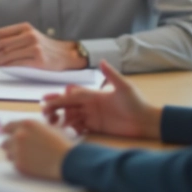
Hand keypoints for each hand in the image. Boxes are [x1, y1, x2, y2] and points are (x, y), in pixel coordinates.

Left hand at [0, 23, 86, 69]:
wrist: (66, 55)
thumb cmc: (45, 48)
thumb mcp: (31, 36)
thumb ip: (15, 39)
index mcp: (25, 27)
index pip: (1, 33)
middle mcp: (29, 35)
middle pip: (2, 44)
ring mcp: (34, 46)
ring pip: (7, 54)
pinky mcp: (38, 59)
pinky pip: (16, 62)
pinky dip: (5, 65)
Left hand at [0, 119, 73, 180]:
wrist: (67, 160)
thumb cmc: (61, 143)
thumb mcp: (47, 128)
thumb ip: (32, 128)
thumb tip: (22, 130)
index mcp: (26, 124)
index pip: (8, 126)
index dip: (7, 131)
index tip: (6, 135)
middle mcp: (19, 135)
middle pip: (5, 141)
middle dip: (11, 145)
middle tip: (20, 149)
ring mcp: (17, 150)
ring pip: (8, 154)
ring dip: (15, 155)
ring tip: (28, 157)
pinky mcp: (19, 164)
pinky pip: (14, 164)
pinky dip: (21, 164)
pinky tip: (32, 164)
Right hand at [43, 61, 161, 138]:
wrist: (146, 122)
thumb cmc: (137, 103)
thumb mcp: (124, 87)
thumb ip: (111, 75)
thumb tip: (102, 60)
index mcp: (95, 95)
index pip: (73, 95)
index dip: (60, 97)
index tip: (46, 99)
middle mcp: (91, 105)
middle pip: (69, 105)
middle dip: (56, 108)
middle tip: (44, 113)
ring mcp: (93, 116)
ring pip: (72, 117)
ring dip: (62, 119)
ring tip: (53, 123)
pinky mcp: (97, 128)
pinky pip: (80, 127)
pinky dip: (72, 128)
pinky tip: (67, 130)